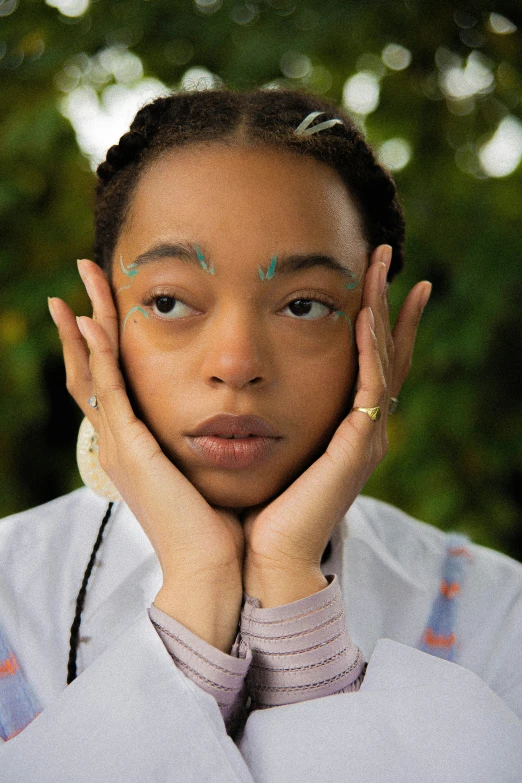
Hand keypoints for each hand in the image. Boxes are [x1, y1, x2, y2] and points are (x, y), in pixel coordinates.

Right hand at [48, 260, 243, 651]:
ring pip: (92, 370)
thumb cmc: (217, 524)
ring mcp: (121, 445)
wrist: (214, 568)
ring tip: (83, 280)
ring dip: (87, 323)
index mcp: (136, 445)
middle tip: (85, 273)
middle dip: (85, 320)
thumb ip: (204, 443)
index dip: (102, 341)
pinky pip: (110, 392)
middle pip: (90, 367)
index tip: (103, 302)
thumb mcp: (204, 472)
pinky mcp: (133, 450)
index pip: (110, 380)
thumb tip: (227, 421)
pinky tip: (94, 321)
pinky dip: (98, 355)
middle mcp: (120, 441)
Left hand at [241, 244, 431, 606]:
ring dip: (383, 311)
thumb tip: (240, 384)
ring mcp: (364, 439)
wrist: (259, 561)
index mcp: (342, 429)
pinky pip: (368, 387)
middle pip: (385, 352)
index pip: (366, 362)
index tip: (370, 278)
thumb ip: (267, 417)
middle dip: (387, 302)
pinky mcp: (356, 450)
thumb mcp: (265, 449)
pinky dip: (368, 349)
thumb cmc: (256, 510)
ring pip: (382, 360)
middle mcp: (362, 430)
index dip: (373, 319)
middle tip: (387, 255)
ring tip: (384, 267)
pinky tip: (363, 314)